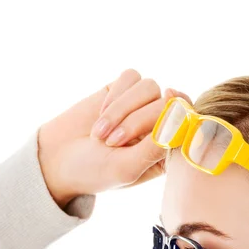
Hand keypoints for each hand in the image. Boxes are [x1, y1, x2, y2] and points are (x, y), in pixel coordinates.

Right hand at [38, 68, 191, 207]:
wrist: (58, 159)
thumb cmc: (95, 171)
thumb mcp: (128, 167)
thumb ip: (157, 144)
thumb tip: (182, 113)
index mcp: (168, 151)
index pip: (190, 125)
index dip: (181, 118)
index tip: (167, 122)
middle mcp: (160, 126)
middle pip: (167, 104)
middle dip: (136, 121)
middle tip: (111, 142)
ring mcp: (143, 106)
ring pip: (150, 87)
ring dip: (122, 109)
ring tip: (101, 133)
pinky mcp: (124, 90)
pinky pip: (131, 77)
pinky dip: (115, 95)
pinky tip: (101, 115)